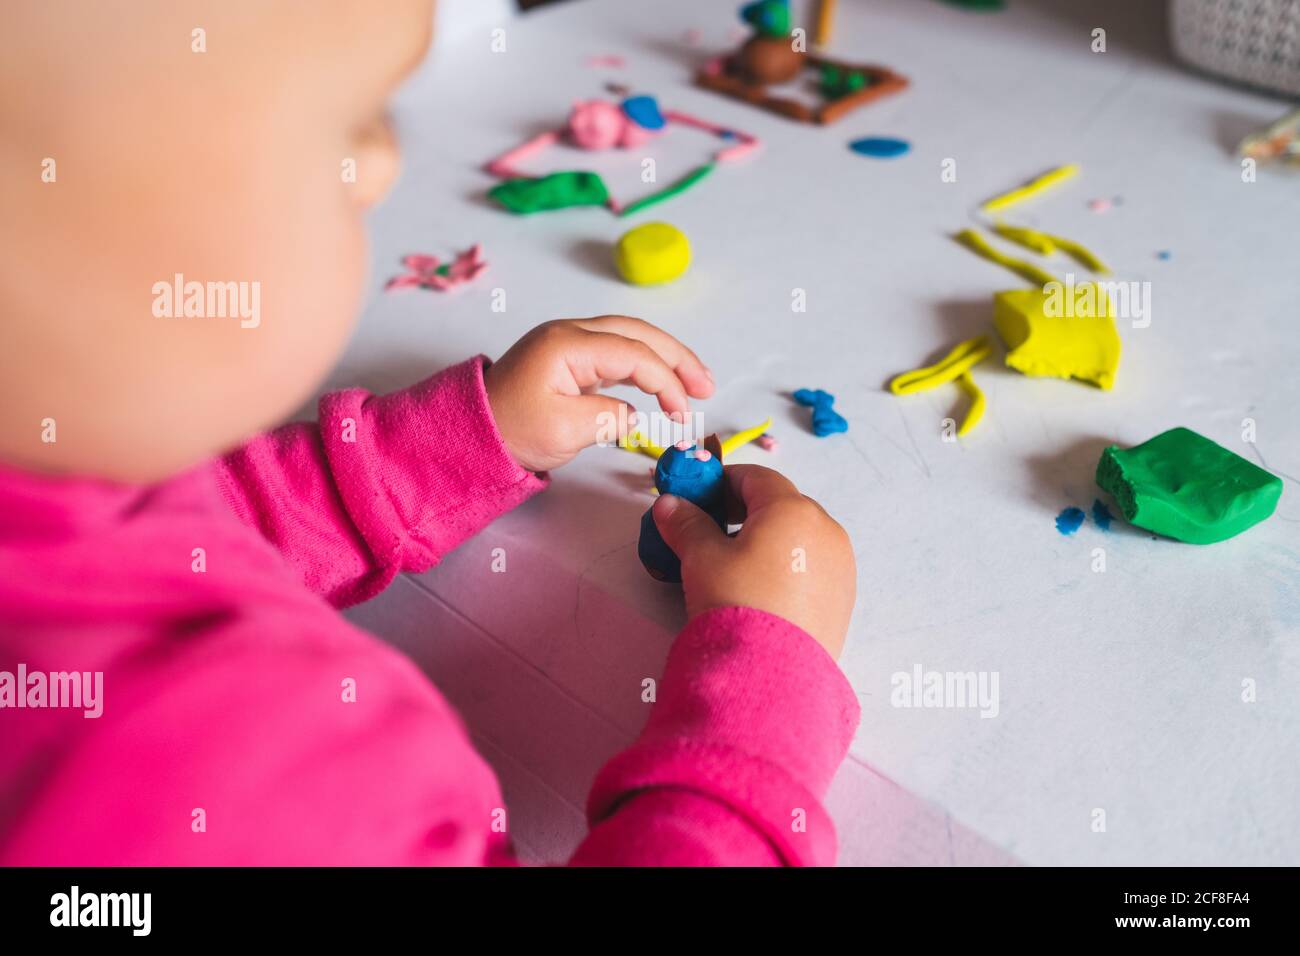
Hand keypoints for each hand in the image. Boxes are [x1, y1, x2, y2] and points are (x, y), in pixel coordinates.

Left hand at [483, 316, 713, 472]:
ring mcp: (568, 343)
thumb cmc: (510, 432)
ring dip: (664, 359)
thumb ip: (609, 417)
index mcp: (567, 344)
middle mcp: (570, 333)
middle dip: (677, 358)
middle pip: (638, 333)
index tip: (682, 414)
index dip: (666, 382)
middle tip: (707, 385)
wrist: (469, 434)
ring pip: (629, 338)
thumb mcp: (564, 432)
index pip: (634, 354)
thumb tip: (634, 414)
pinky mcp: (568, 359)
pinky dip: (643, 366)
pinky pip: (615, 352)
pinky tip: (660, 383)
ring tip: (695, 383)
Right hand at [652, 465, 854, 659]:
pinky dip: (787, 565)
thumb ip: (686, 524)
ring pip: (799, 537)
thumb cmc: (736, 601)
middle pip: (781, 505)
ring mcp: (840, 564)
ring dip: (767, 539)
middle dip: (744, 511)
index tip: (698, 497)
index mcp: (792, 509)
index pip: (756, 478)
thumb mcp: (701, 558)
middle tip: (711, 531)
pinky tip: (762, 589)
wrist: (770, 672)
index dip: (722, 481)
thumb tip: (669, 503)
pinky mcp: (843, 597)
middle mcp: (825, 529)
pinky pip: (812, 565)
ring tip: (735, 565)